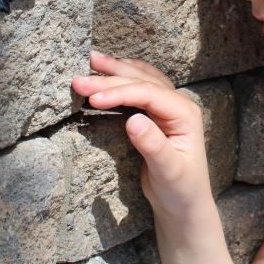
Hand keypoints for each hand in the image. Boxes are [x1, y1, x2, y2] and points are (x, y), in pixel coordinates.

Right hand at [71, 51, 213, 217]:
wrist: (185, 204)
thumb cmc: (180, 189)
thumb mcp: (168, 172)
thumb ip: (153, 146)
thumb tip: (132, 120)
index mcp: (184, 113)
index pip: (148, 94)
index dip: (119, 92)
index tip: (92, 98)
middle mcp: (178, 104)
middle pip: (142, 82)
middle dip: (110, 78)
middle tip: (78, 79)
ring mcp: (169, 106)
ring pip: (141, 78)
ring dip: (116, 69)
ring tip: (91, 59)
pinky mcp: (157, 113)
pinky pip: (141, 86)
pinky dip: (124, 76)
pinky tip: (111, 69)